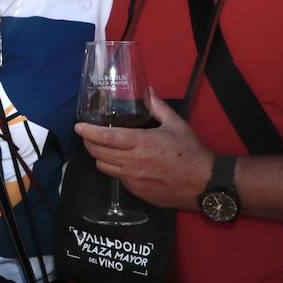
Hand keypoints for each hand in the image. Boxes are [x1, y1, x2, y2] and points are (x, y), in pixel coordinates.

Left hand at [74, 90, 213, 210]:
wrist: (205, 184)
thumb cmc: (191, 153)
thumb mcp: (176, 125)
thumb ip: (158, 107)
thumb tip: (148, 91)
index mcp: (140, 143)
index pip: (105, 137)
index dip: (88, 132)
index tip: (78, 126)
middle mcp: (132, 162)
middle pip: (98, 153)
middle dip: (89, 143)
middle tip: (88, 135)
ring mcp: (133, 179)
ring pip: (104, 167)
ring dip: (100, 156)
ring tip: (103, 148)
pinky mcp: (137, 192)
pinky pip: (118, 178)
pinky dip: (115, 169)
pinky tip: (122, 163)